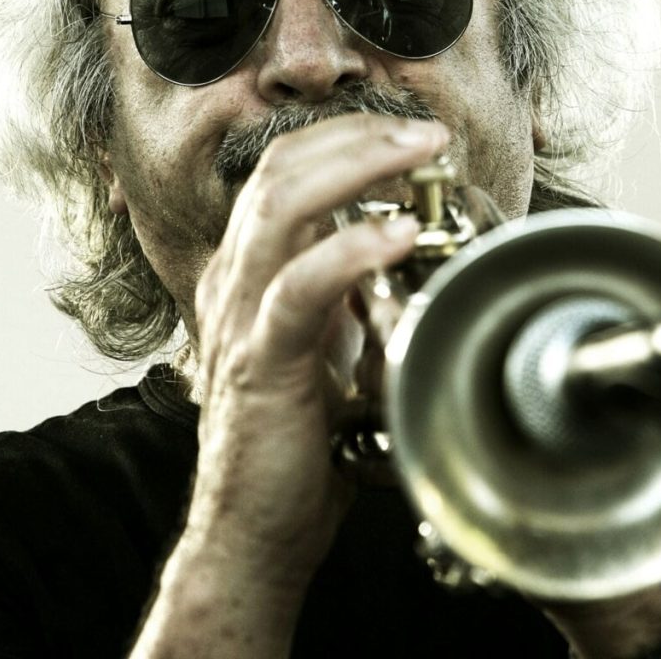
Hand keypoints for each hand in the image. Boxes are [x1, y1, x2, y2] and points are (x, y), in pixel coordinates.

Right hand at [140, 114, 448, 652]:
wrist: (256, 527)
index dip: (347, 138)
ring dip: (357, 168)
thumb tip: (390, 237)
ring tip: (417, 157)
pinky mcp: (258, 361)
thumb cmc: (298, 436)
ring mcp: (239, 315)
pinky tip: (399, 234)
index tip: (410, 134)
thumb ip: (341, 287)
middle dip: (358, 136)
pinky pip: (299, 288)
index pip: (286, 169)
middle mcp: (235, 278)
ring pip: (281, 207)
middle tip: (426, 134)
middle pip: (281, 169)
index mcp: (249, 269)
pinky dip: (352, 250)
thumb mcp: (325, 340)